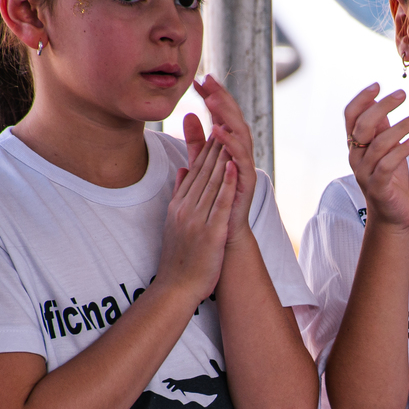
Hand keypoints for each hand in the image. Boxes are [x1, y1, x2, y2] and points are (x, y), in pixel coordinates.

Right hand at [155, 135, 236, 300]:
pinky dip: (227, 184)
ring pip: (212, 182)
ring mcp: (197, 219)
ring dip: (222, 157)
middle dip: (215, 144)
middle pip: (202, 171)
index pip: (194, 171)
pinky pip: (219, 204)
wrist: (176, 288)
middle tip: (224, 120)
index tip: (216, 129)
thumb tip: (183, 169)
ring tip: (231, 134)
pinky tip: (234, 167)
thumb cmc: (179, 258)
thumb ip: (180, 194)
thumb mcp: (175, 222)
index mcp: (179, 205)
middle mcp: (186, 208)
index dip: (206, 149)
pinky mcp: (210, 232)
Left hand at [192, 76, 257, 240]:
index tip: (196, 81)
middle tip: (208, 80)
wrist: (225, 233)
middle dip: (221, 98)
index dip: (211, 97)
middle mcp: (240, 152)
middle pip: (233, 118)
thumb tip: (188, 114)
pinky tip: (218, 131)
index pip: (221, 115)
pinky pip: (241, 158)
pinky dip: (231, 144)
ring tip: (211, 100)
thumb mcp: (201, 164)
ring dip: (227, 116)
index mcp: (229, 146)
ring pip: (240, 133)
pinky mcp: (247, 181)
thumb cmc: (214, 201)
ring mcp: (245, 165)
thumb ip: (196, 141)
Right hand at [343, 83, 408, 229]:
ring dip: (400, 128)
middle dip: (382, 106)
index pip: (350, 116)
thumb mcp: (386, 149)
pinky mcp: (378, 187)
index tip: (378, 85)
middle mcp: (356, 158)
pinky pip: (386, 166)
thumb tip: (381, 101)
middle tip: (403, 95)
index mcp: (355, 145)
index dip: (361, 98)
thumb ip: (381, 128)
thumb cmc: (390, 178)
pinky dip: (400, 152)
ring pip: (378, 145)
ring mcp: (365, 174)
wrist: (391, 215)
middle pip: (363, 126)